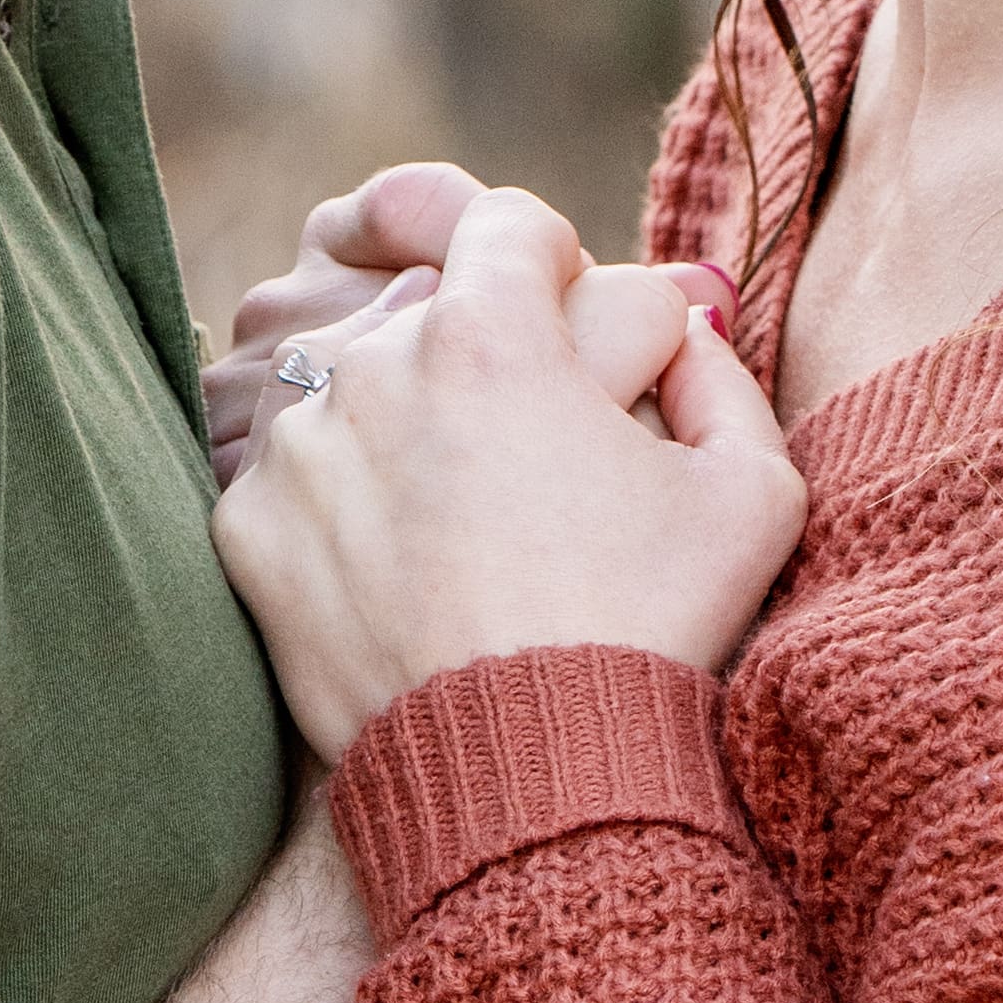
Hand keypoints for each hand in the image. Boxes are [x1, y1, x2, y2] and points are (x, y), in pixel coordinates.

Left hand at [213, 189, 804, 764]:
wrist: (528, 778)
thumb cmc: (649, 631)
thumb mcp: (754, 493)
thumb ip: (721, 375)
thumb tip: (684, 329)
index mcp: (490, 331)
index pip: (508, 225)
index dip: (553, 269)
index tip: (567, 332)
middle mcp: (374, 366)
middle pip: (429, 316)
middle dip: (481, 365)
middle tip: (528, 461)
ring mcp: (297, 448)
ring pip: (354, 396)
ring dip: (403, 434)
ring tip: (461, 531)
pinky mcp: (248, 529)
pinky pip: (294, 482)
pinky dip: (339, 512)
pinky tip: (398, 574)